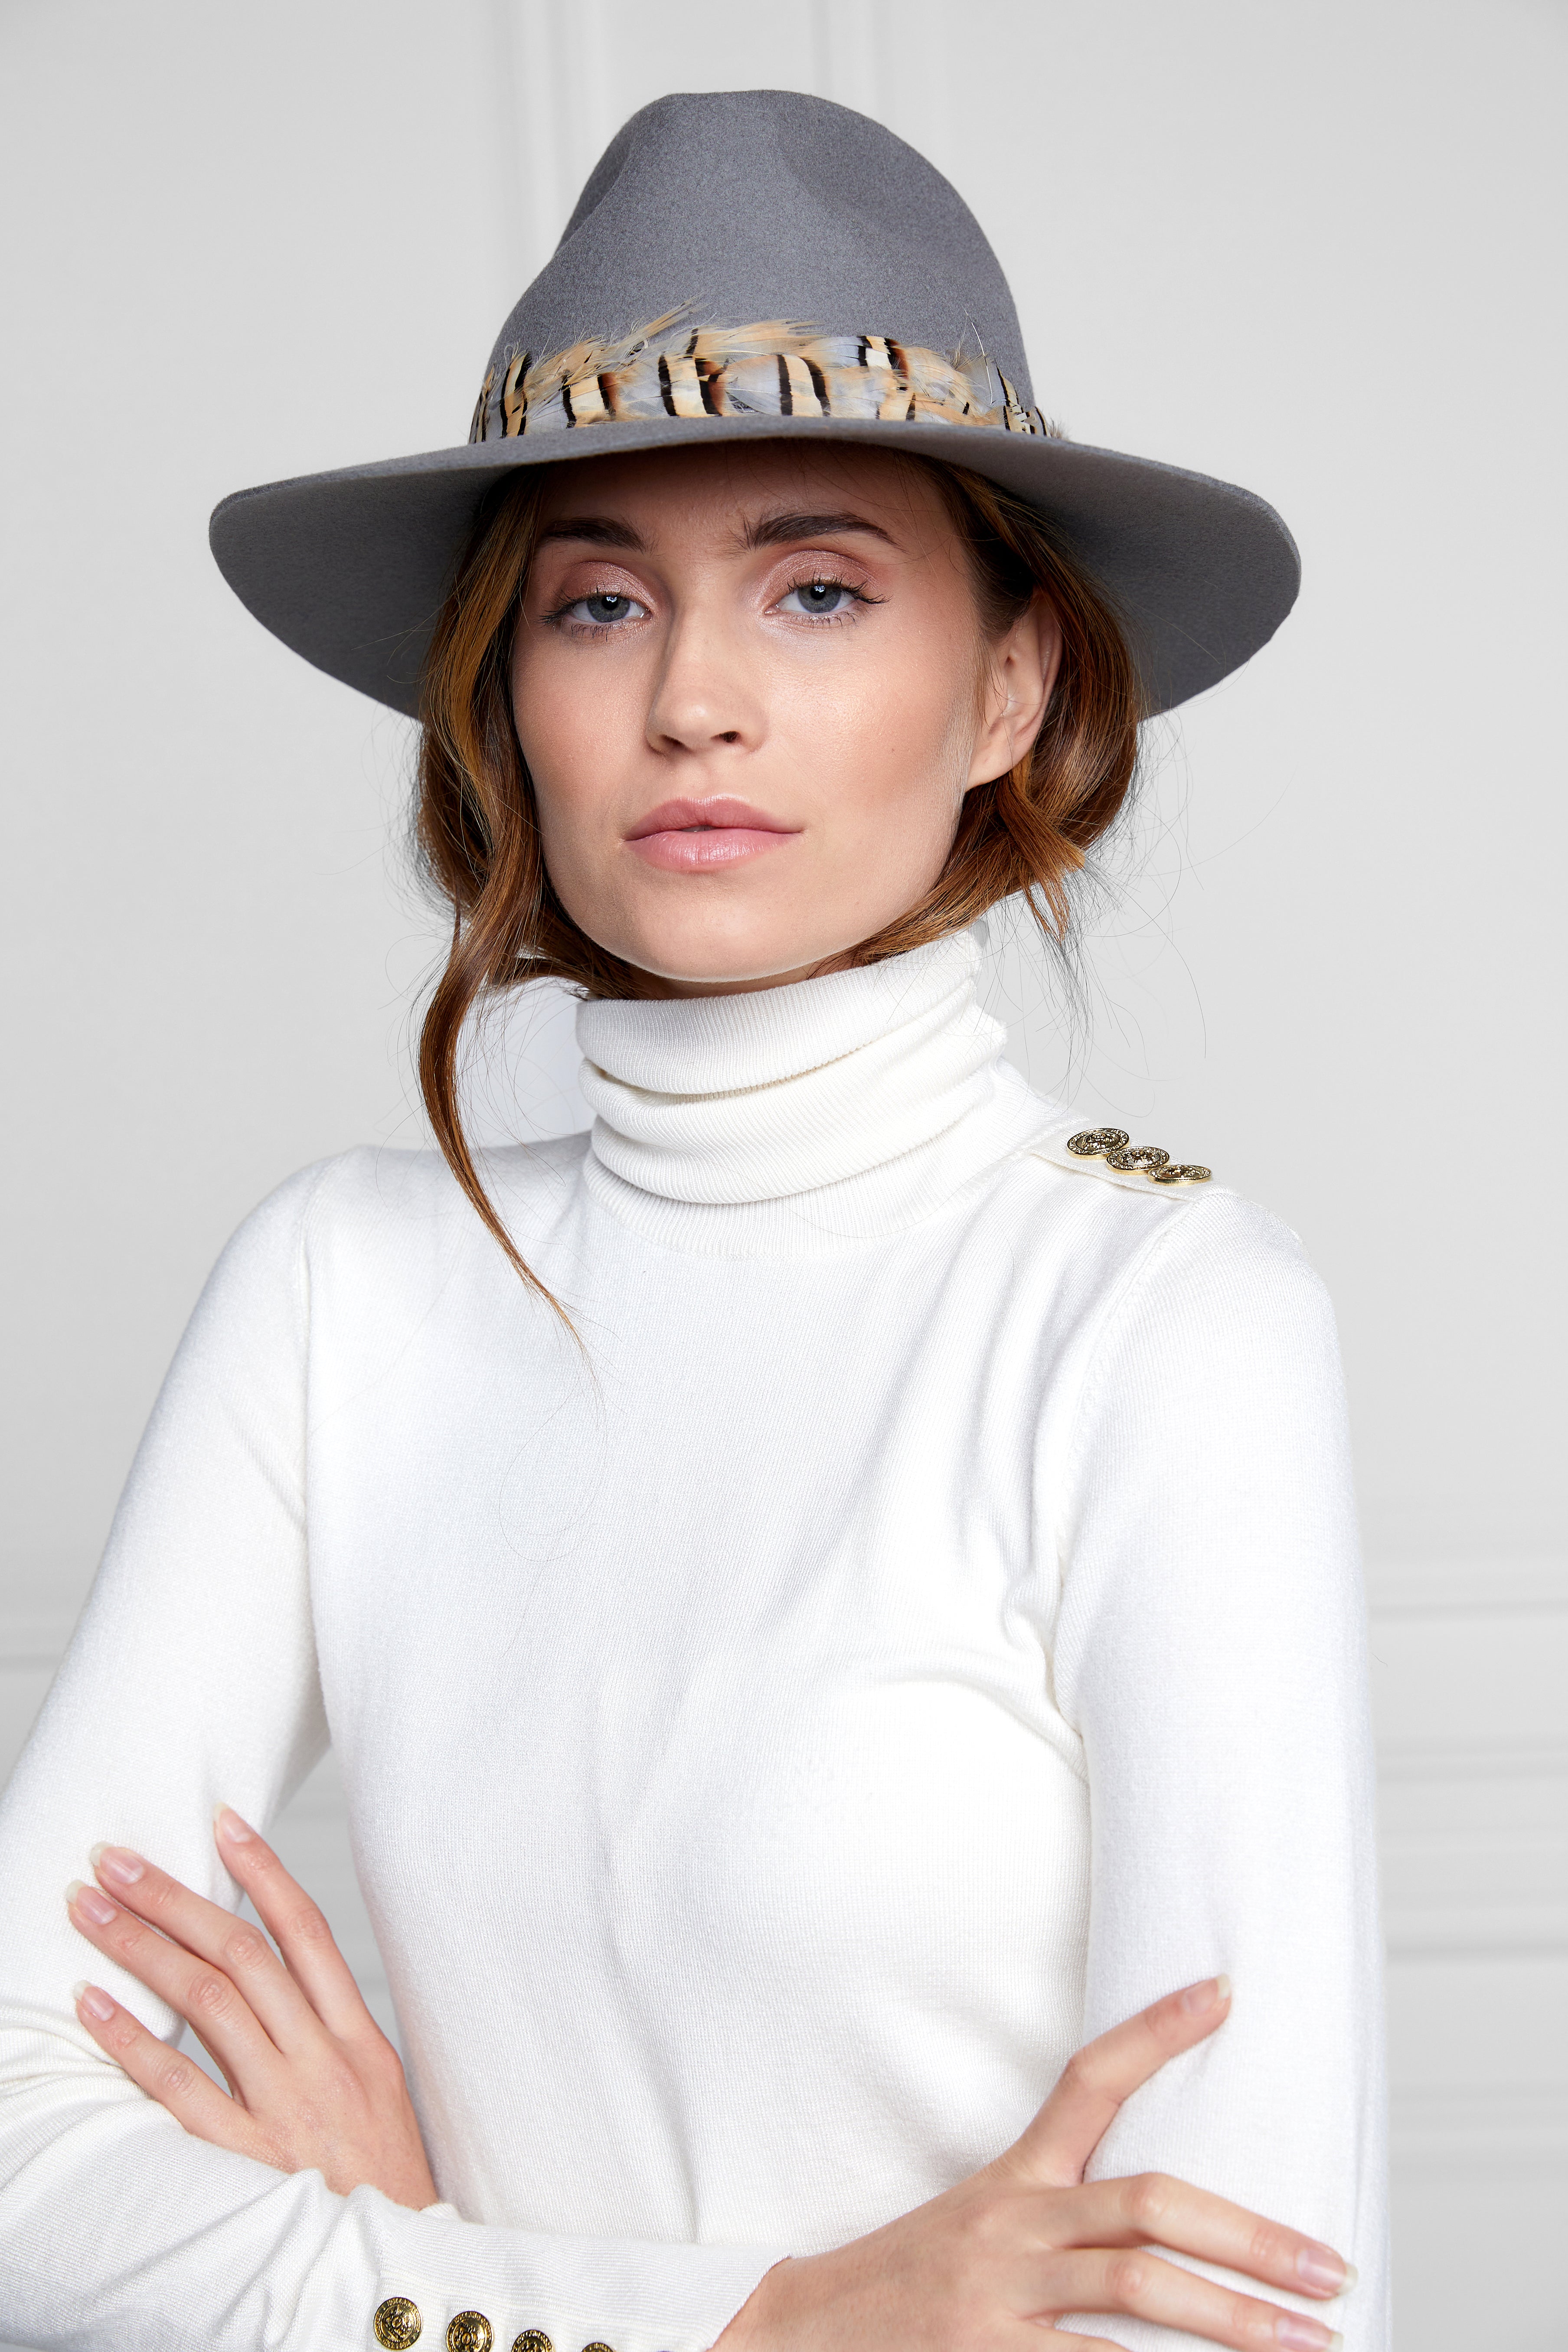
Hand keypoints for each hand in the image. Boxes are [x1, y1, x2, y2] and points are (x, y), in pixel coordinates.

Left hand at [66, 1806, 437, 2209]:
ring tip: (89, 1912)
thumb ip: (327, 2037)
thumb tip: (270, 1981)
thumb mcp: (375, 2094)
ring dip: (140, 1947)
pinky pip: (179, 2088)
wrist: (396, 2272)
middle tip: (116, 1860)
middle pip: (242, 1953)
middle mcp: (324, 2061)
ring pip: (206, 2002)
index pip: (306, 1934)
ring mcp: (285, 2108)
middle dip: (174, 1897)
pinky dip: (131, 2040)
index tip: (221, 1822)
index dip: (263, 1872)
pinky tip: (93, 2004)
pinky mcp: (245, 2161)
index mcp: (360, 2040)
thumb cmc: (380, 2183)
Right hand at [716, 1978, 1351, 2351]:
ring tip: (1312, 2342)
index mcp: (1016, 2180)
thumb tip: (1176, 2228)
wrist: (802, 2334)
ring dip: (1236, 2322)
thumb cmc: (914, 2283)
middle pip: (1148, 2208)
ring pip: (1138, 2294)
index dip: (1155, 2032)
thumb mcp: (983, 2226)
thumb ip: (1067, 2221)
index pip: (1089, 2079)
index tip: (1223, 1992)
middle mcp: (1014, 2226)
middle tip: (1329, 2267)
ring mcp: (1003, 2297)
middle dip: (1252, 2240)